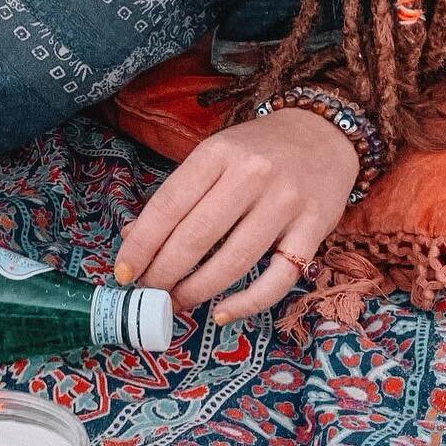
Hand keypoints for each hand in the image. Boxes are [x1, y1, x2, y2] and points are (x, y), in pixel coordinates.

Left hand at [112, 107, 357, 324]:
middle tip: (148, 292)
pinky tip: (222, 312)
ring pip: (234, 260)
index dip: (142, 242)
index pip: (169, 204)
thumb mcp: (213, 157)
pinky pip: (279, 278)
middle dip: (164, 272)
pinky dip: (248, 302)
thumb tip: (132, 237)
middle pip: (197, 235)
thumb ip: (178, 195)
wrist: (323, 133)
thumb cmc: (256, 150)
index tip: (123, 271)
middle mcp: (250, 175)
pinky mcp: (316, 228)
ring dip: (197, 290)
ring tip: (176, 303)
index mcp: (217, 152)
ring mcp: (285, 203)